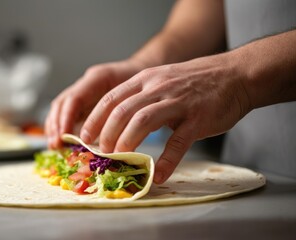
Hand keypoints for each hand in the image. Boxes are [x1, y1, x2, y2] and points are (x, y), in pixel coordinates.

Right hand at [45, 59, 144, 148]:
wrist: (149, 71)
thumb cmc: (147, 84)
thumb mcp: (141, 95)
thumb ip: (127, 111)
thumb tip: (115, 138)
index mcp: (99, 77)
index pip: (75, 98)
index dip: (67, 118)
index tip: (64, 137)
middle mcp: (88, 82)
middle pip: (63, 102)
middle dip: (57, 124)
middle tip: (55, 144)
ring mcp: (85, 90)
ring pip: (62, 107)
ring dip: (56, 126)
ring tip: (54, 146)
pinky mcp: (86, 100)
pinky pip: (68, 112)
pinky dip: (62, 126)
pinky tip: (61, 141)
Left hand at [80, 52, 250, 183]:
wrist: (234, 75)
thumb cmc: (194, 83)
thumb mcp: (161, 80)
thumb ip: (140, 97)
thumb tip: (116, 122)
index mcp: (145, 79)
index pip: (110, 98)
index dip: (94, 119)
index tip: (84, 136)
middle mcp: (157, 87)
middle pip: (121, 111)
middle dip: (106, 134)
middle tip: (102, 152)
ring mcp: (177, 102)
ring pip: (143, 121)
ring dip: (127, 142)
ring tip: (120, 158)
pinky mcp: (197, 118)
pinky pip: (178, 142)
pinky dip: (166, 160)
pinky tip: (159, 174)